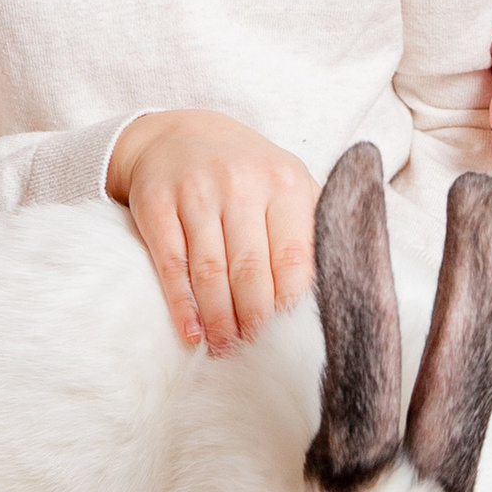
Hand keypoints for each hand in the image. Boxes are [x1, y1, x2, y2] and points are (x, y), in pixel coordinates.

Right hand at [106, 110, 317, 354]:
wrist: (178, 134)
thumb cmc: (246, 174)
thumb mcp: (286, 186)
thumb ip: (312, 231)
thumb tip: (334, 297)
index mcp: (285, 183)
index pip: (294, 259)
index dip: (291, 308)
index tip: (292, 343)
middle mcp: (241, 183)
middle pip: (251, 271)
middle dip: (256, 323)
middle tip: (259, 357)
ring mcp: (196, 191)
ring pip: (210, 271)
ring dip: (219, 321)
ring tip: (226, 351)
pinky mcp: (157, 202)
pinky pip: (171, 263)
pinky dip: (182, 304)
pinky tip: (192, 332)